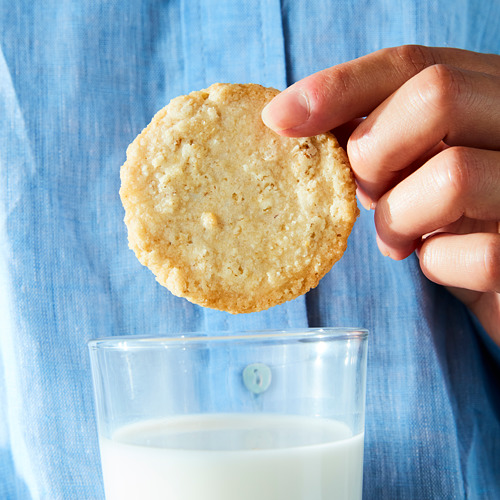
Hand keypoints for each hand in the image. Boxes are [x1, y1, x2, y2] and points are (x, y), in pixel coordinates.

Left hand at [262, 45, 499, 345]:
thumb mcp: (422, 160)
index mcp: (492, 92)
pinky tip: (438, 261)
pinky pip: (475, 254)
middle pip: (436, 97)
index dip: (338, 87)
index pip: (413, 64)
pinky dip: (437, 264)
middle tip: (366, 192)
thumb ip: (381, 135)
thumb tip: (294, 120)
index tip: (278, 118)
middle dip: (373, 153)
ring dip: (397, 216)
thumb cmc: (457, 213)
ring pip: (451, 176)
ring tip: (397, 236)